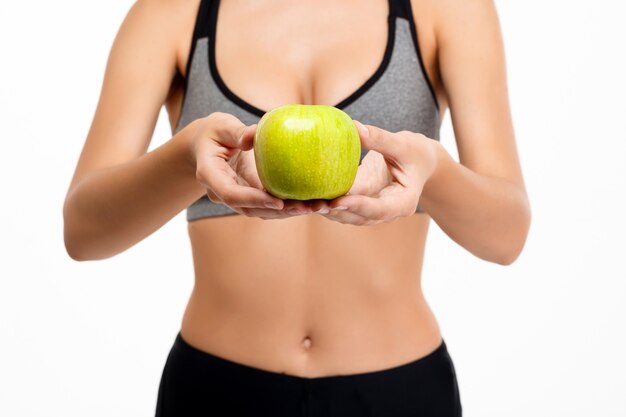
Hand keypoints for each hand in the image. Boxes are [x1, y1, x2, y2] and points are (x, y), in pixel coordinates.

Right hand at [189, 112, 321, 218]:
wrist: (205, 146)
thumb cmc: (213, 132)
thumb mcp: (220, 125)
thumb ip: (236, 131)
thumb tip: (254, 134)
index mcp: (210, 174)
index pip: (231, 194)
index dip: (254, 200)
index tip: (277, 202)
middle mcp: (220, 192)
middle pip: (249, 209)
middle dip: (277, 211)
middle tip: (304, 208)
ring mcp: (234, 197)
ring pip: (259, 212)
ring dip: (286, 212)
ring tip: (312, 207)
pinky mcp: (247, 196)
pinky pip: (266, 205)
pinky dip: (286, 206)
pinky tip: (308, 202)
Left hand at [313, 121, 439, 225]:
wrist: (418, 162)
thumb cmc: (415, 153)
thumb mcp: (404, 144)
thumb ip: (381, 138)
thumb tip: (354, 127)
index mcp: (403, 203)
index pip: (379, 209)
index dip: (357, 207)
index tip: (337, 202)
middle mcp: (386, 212)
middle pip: (358, 217)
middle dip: (334, 212)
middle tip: (311, 204)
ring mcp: (372, 210)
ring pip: (346, 215)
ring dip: (324, 210)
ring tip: (302, 203)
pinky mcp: (359, 202)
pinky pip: (341, 204)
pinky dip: (324, 201)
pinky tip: (304, 196)